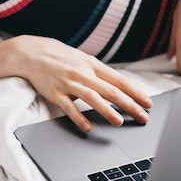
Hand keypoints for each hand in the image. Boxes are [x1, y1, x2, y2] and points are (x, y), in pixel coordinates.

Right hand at [10, 35, 151, 131]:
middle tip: (143, 117)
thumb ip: (99, 72)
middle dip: (130, 105)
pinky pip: (69, 107)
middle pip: (110, 91)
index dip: (135, 92)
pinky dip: (79, 118)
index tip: (148, 103)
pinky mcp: (55, 93)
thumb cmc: (60, 56)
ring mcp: (69, 83)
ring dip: (107, 110)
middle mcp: (83, 73)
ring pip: (92, 98)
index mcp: (92, 64)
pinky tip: (88, 127)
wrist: (32, 53)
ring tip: (119, 121)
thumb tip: (119, 85)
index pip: (119, 80)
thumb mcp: (82, 59)